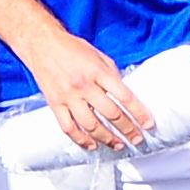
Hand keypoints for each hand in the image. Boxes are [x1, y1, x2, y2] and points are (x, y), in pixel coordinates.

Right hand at [27, 36, 153, 151]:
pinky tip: (92, 145)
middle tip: (137, 139)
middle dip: (127, 129)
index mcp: (98, 72)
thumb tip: (124, 94)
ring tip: (118, 145)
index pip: (124, 97)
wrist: (42, 44)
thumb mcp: (99, 56)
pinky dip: (81, 139)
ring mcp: (68, 97)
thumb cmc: (72, 48)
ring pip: (90, 125)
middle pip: (110, 114)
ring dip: (107, 138)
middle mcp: (84, 86)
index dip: (138, 113)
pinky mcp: (55, 104)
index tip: (147, 124)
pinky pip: (69, 127)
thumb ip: (112, 75)